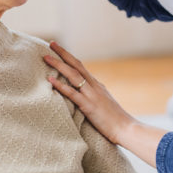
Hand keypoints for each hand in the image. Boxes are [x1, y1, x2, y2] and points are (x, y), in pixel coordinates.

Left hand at [45, 42, 168, 166]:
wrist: (127, 129)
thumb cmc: (115, 120)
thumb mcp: (104, 104)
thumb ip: (94, 97)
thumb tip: (83, 96)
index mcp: (97, 85)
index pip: (81, 67)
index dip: (69, 57)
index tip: (58, 48)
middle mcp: (94, 86)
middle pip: (76, 65)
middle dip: (63, 53)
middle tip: (51, 43)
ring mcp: (92, 95)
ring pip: (73, 75)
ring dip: (58, 65)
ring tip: (46, 57)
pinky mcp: (89, 106)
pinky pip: (72, 93)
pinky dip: (60, 85)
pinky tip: (50, 79)